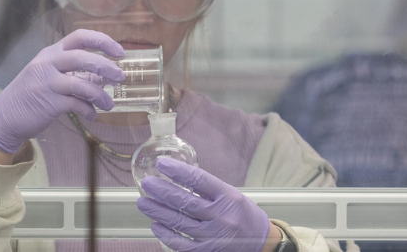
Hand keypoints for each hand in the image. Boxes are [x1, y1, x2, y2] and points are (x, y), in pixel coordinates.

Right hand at [0, 29, 124, 153]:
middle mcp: (48, 64)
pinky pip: (77, 104)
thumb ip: (74, 72)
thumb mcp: (49, 75)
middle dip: (106, 66)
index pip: (79, 37)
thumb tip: (104, 75)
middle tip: (120, 77)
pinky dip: (89, 111)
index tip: (119, 51)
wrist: (4, 117)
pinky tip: (92, 116)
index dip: (102, 40)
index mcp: (50, 53)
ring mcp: (47, 83)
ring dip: (101, 95)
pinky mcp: (48, 104)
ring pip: (83, 84)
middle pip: (82, 57)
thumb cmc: (31, 95)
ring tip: (109, 105)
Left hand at [137, 158, 275, 251]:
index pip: (199, 180)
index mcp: (229, 197)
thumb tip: (180, 176)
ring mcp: (214, 236)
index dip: (178, 171)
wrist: (262, 243)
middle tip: (147, 183)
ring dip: (158, 211)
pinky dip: (167, 234)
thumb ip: (209, 189)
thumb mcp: (233, 195)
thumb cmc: (245, 216)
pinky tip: (156, 226)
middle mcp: (221, 216)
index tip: (162, 164)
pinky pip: (182, 244)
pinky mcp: (209, 251)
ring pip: (179, 222)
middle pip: (185, 201)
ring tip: (144, 202)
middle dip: (161, 191)